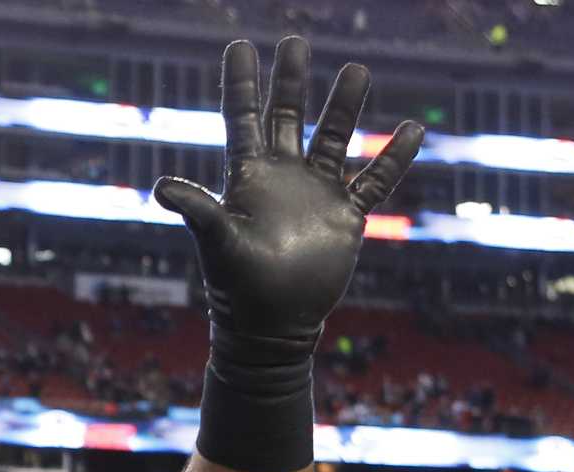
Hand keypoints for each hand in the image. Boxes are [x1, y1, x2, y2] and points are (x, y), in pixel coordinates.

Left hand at [153, 37, 422, 370]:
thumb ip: (198, 210)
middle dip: (290, 80)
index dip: (242, 83)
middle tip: (294, 41)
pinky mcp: (345, 217)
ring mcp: (316, 194)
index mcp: (249, 178)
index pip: (243, 119)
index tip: (241, 46)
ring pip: (334, 138)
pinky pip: (374, 180)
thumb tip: (162, 185)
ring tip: (355, 69)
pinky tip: (411, 129)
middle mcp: (283, 178)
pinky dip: (393, 157)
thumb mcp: (218, 244)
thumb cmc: (238, 289)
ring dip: (344, 106)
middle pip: (287, 117)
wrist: (273, 328)